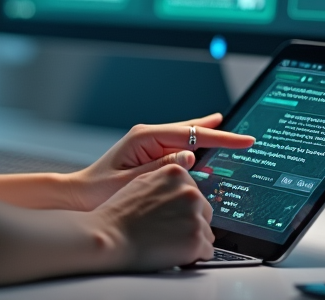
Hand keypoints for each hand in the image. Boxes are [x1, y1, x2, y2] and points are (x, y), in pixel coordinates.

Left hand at [67, 113, 254, 210]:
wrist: (80, 195)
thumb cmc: (99, 191)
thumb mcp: (132, 181)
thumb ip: (161, 167)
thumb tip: (189, 155)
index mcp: (144, 137)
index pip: (190, 134)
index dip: (220, 138)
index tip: (242, 140)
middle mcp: (147, 135)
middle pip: (190, 130)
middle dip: (218, 132)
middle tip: (244, 135)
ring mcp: (148, 143)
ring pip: (185, 137)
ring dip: (207, 137)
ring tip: (229, 133)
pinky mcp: (148, 153)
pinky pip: (177, 147)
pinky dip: (194, 146)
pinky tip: (204, 146)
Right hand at [91, 164, 215, 270]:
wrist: (110, 236)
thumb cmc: (120, 214)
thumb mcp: (143, 182)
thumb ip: (167, 182)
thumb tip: (183, 187)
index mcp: (177, 174)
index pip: (195, 193)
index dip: (183, 209)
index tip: (171, 216)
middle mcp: (190, 192)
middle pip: (204, 212)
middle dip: (191, 223)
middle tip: (167, 231)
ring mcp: (194, 216)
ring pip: (206, 233)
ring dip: (191, 240)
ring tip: (166, 242)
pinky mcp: (196, 240)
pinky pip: (206, 252)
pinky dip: (193, 256)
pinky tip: (172, 253)